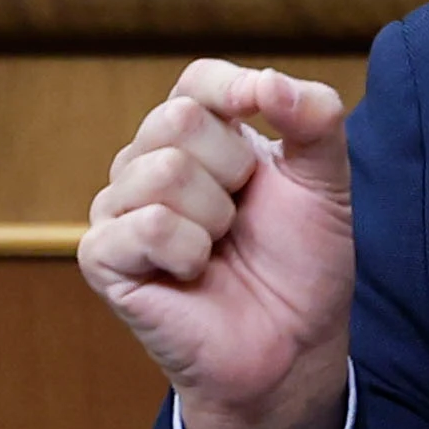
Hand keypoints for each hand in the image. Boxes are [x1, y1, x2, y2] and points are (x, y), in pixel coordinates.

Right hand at [80, 60, 355, 428]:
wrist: (291, 347)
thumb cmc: (299, 265)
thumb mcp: (325, 183)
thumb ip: (316, 119)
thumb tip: (271, 80)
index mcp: (199, 136)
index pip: (198, 80)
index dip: (235, 90)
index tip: (269, 113)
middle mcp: (148, 163)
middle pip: (177, 119)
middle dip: (233, 174)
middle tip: (241, 219)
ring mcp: (119, 209)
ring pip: (163, 171)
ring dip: (214, 219)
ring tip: (219, 250)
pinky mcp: (102, 257)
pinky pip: (146, 225)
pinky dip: (188, 253)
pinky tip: (193, 274)